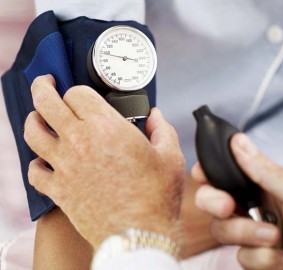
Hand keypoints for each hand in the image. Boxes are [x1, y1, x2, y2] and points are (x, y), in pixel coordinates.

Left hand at [24, 75, 185, 248]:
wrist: (139, 234)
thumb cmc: (157, 196)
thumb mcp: (170, 156)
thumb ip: (162, 129)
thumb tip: (155, 115)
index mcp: (107, 128)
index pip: (77, 93)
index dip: (79, 90)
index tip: (82, 94)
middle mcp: (80, 142)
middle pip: (45, 103)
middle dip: (42, 87)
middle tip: (44, 83)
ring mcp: (64, 166)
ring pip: (32, 133)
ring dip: (33, 120)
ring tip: (38, 117)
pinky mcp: (59, 190)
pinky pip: (34, 172)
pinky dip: (36, 163)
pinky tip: (44, 162)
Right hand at [192, 133, 282, 269]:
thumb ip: (263, 170)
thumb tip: (238, 140)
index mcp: (262, 184)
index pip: (224, 172)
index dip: (208, 171)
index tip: (201, 174)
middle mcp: (252, 206)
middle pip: (211, 200)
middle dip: (214, 203)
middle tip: (227, 207)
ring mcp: (252, 233)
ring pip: (221, 230)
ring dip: (248, 235)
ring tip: (277, 238)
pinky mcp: (256, 258)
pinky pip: (241, 258)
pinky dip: (264, 260)